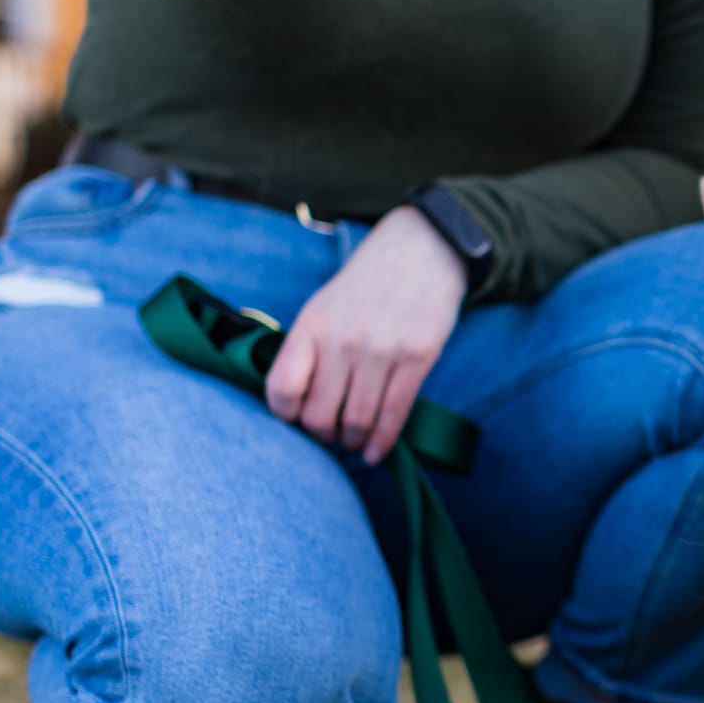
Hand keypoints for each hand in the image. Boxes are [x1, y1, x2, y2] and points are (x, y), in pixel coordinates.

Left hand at [265, 205, 467, 463]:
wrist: (422, 250)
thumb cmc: (367, 285)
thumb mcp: (323, 307)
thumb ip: (308, 350)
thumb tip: (297, 405)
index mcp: (312, 326)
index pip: (282, 389)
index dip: (285, 415)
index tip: (296, 419)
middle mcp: (343, 340)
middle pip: (319, 415)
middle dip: (322, 436)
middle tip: (330, 436)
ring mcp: (382, 350)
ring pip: (357, 421)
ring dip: (352, 442)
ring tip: (354, 441)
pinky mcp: (418, 358)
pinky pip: (394, 415)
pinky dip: (382, 442)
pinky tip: (376, 452)